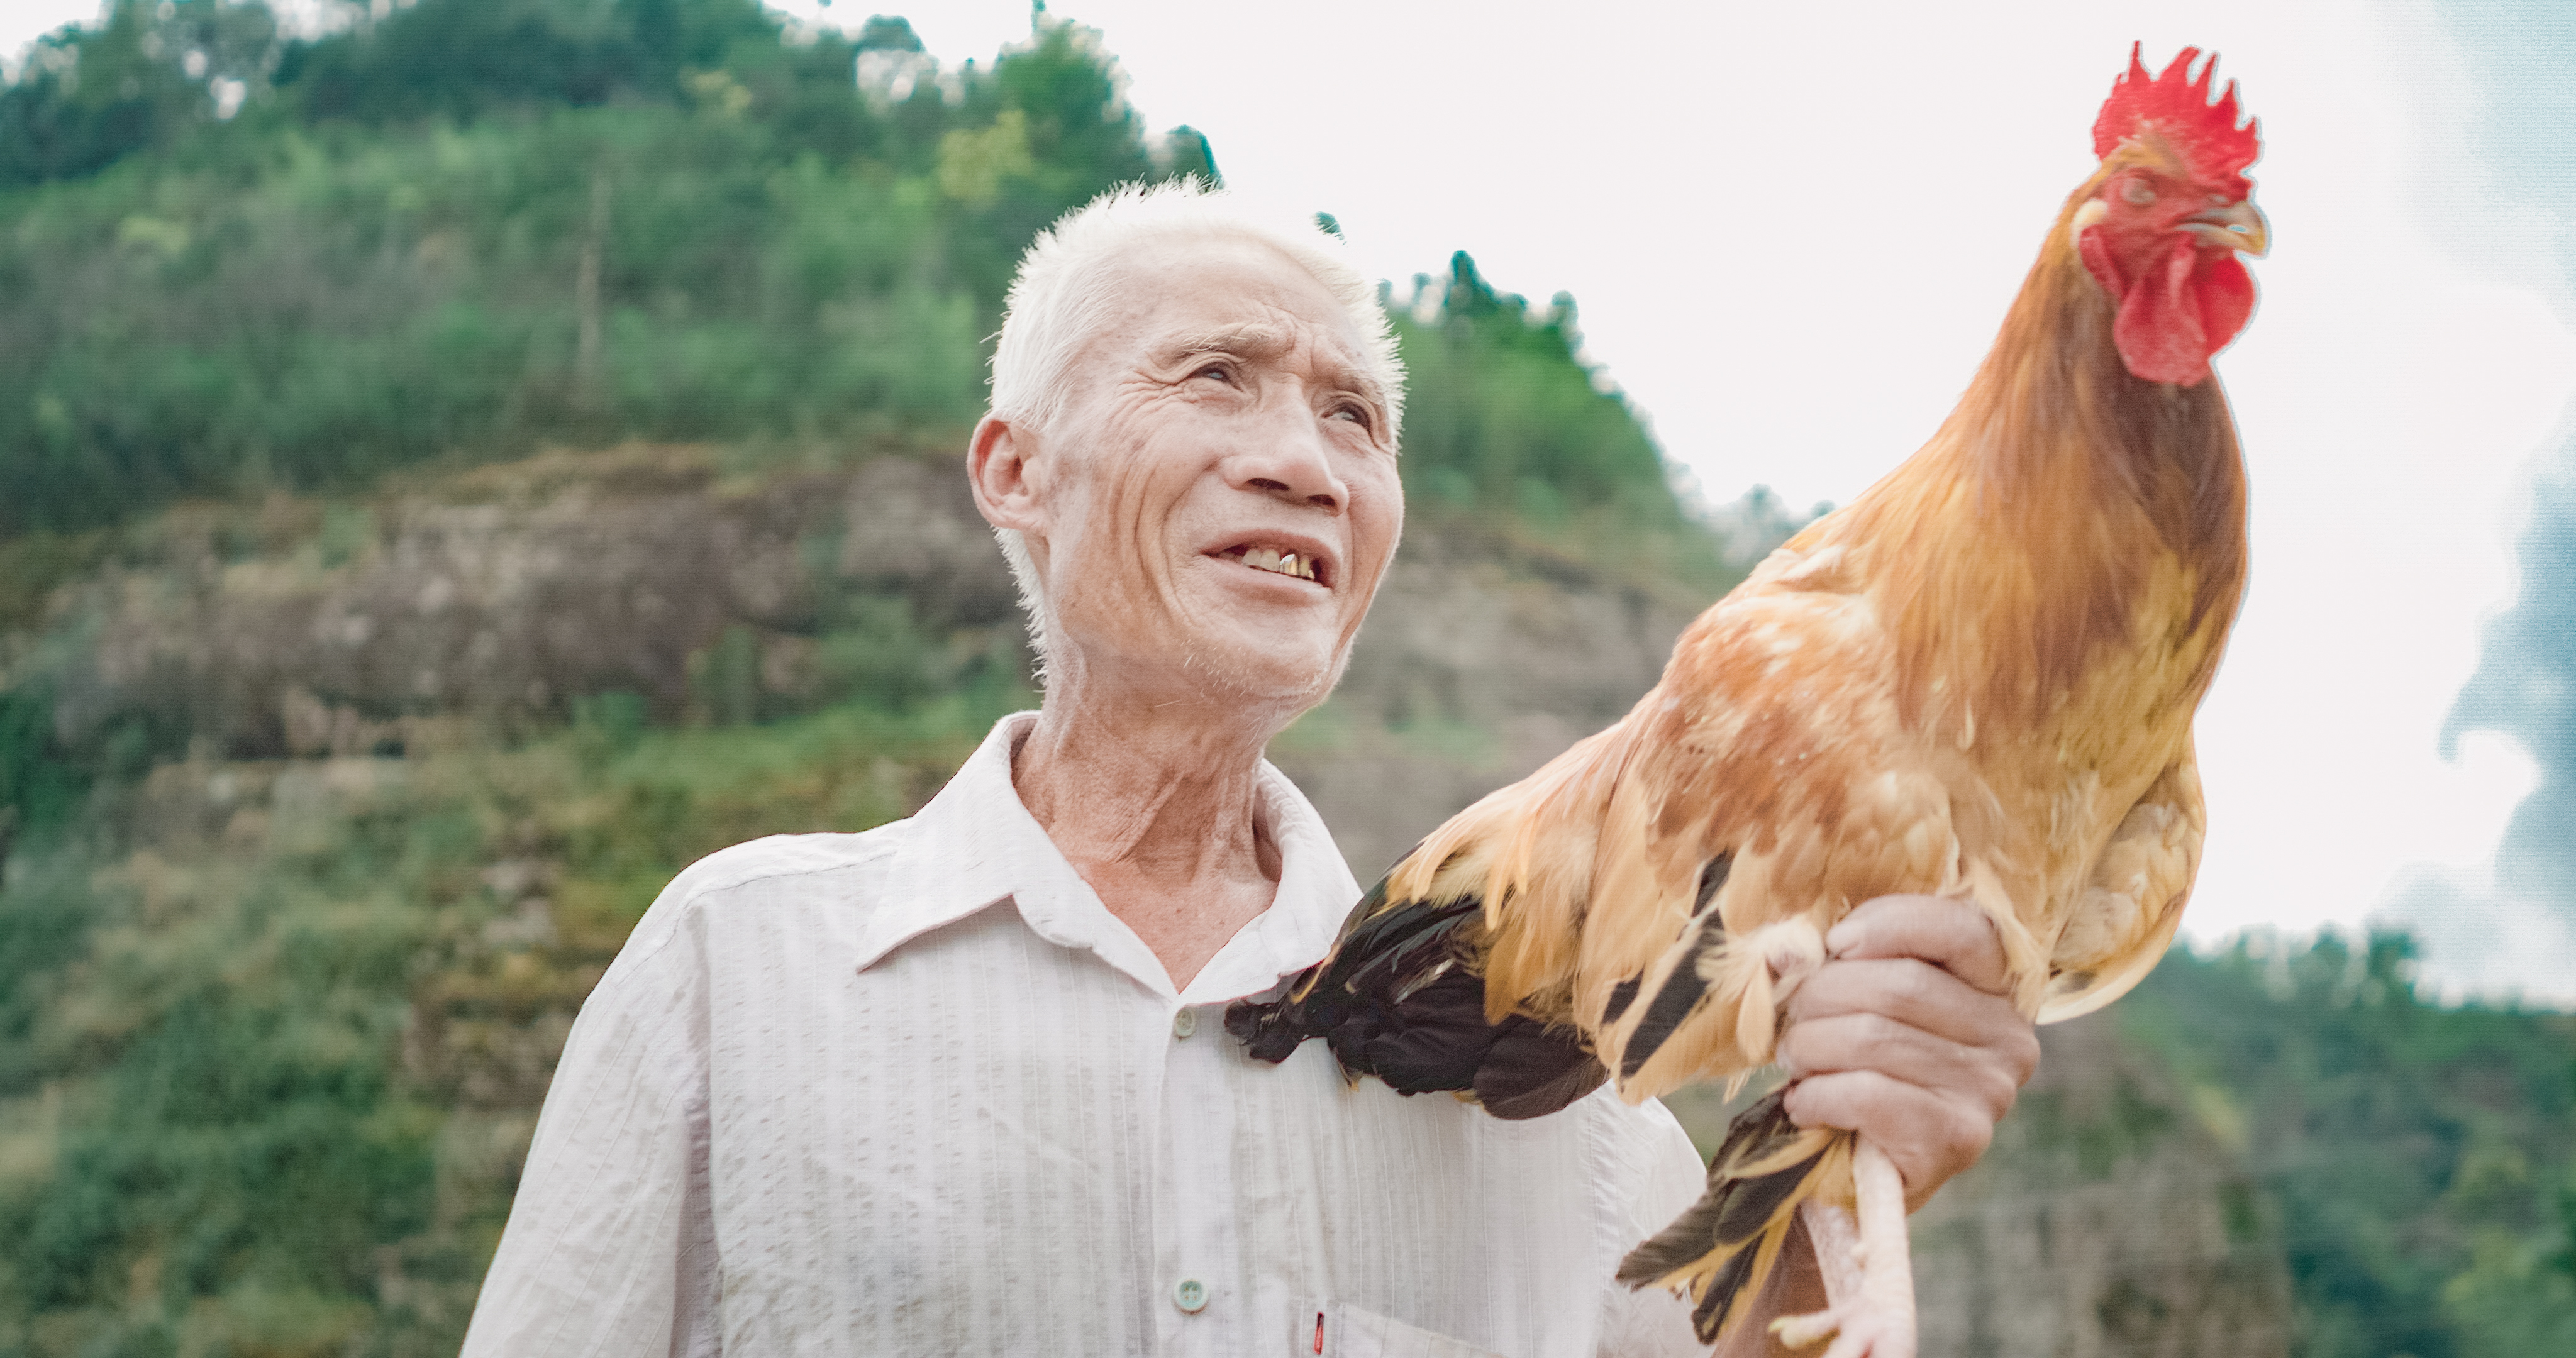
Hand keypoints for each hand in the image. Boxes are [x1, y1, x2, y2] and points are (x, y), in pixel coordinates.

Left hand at [1775, 895, 2039, 1210]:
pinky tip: (1804, 1105)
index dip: (1890, 923)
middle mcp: (2009, 1038)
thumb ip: (1841, 962)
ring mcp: (1989, 1092)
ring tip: (1796, 1061)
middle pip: (1900, 984)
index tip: (1836, 943)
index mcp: (1999, 989)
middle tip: (1792, 1019)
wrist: (1854, 1177)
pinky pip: (1866, 1094)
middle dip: (1822, 995)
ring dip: (1810, 1046)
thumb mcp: (1862, 1002)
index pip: (1964, 929)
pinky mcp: (1957, 1139)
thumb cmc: (1858, 1069)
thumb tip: (1790, 951)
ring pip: (1873, 1036)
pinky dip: (1817, 1095)